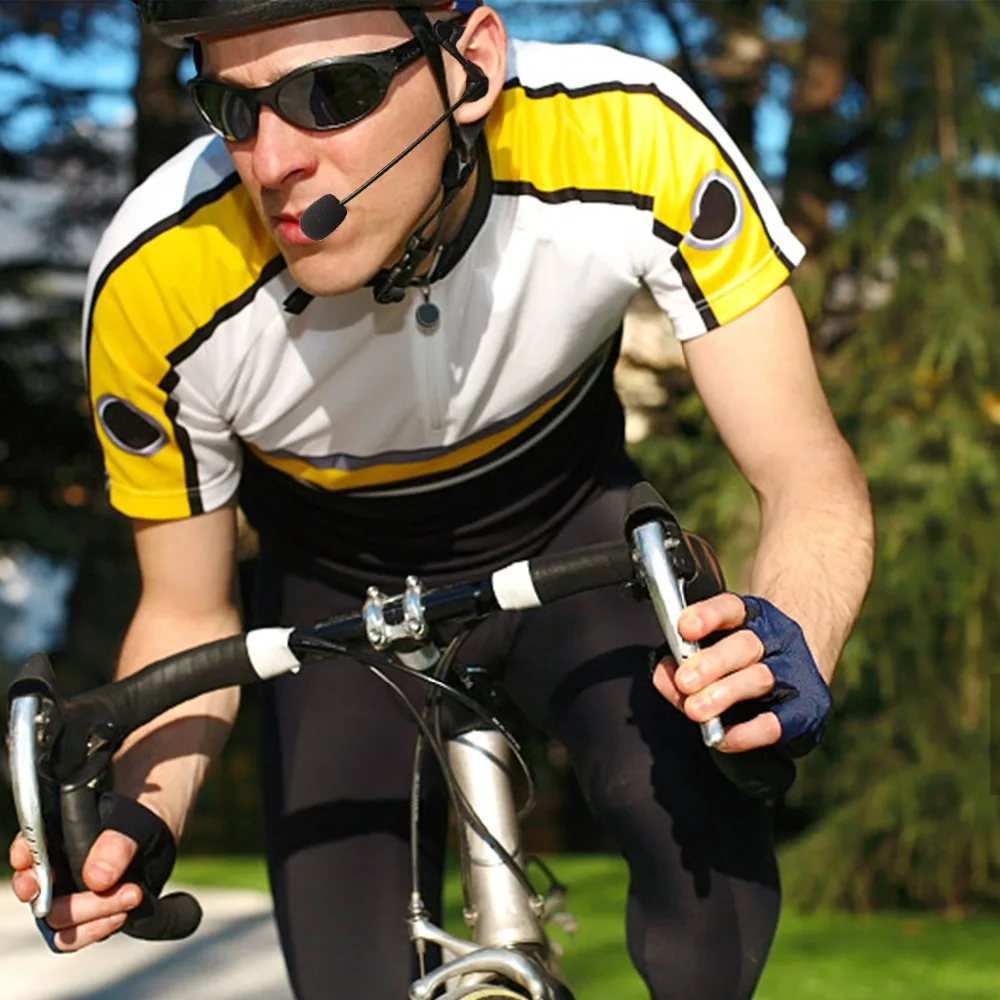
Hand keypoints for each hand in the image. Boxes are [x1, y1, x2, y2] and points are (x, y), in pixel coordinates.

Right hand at [9, 830, 143, 951]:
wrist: (154, 837)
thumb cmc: (137, 822)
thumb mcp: (134, 822)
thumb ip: (116, 843)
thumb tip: (98, 879)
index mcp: (54, 838)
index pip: (26, 849)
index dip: (26, 857)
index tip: (35, 868)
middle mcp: (52, 870)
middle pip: (40, 895)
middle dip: (72, 902)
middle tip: (111, 888)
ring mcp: (65, 896)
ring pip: (57, 922)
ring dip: (90, 918)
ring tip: (131, 898)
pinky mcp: (83, 916)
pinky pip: (75, 936)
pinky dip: (95, 930)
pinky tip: (121, 915)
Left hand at [651, 591, 830, 754]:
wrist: (796, 685)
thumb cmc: (738, 666)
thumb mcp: (709, 651)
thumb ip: (681, 661)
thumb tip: (666, 679)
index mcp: (751, 617)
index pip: (730, 607)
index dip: (707, 616)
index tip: (684, 628)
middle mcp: (777, 639)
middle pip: (744, 645)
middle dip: (711, 663)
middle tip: (684, 681)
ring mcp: (795, 673)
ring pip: (759, 678)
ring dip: (724, 694)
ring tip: (695, 709)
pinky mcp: (807, 710)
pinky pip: (776, 723)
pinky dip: (746, 733)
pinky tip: (723, 737)